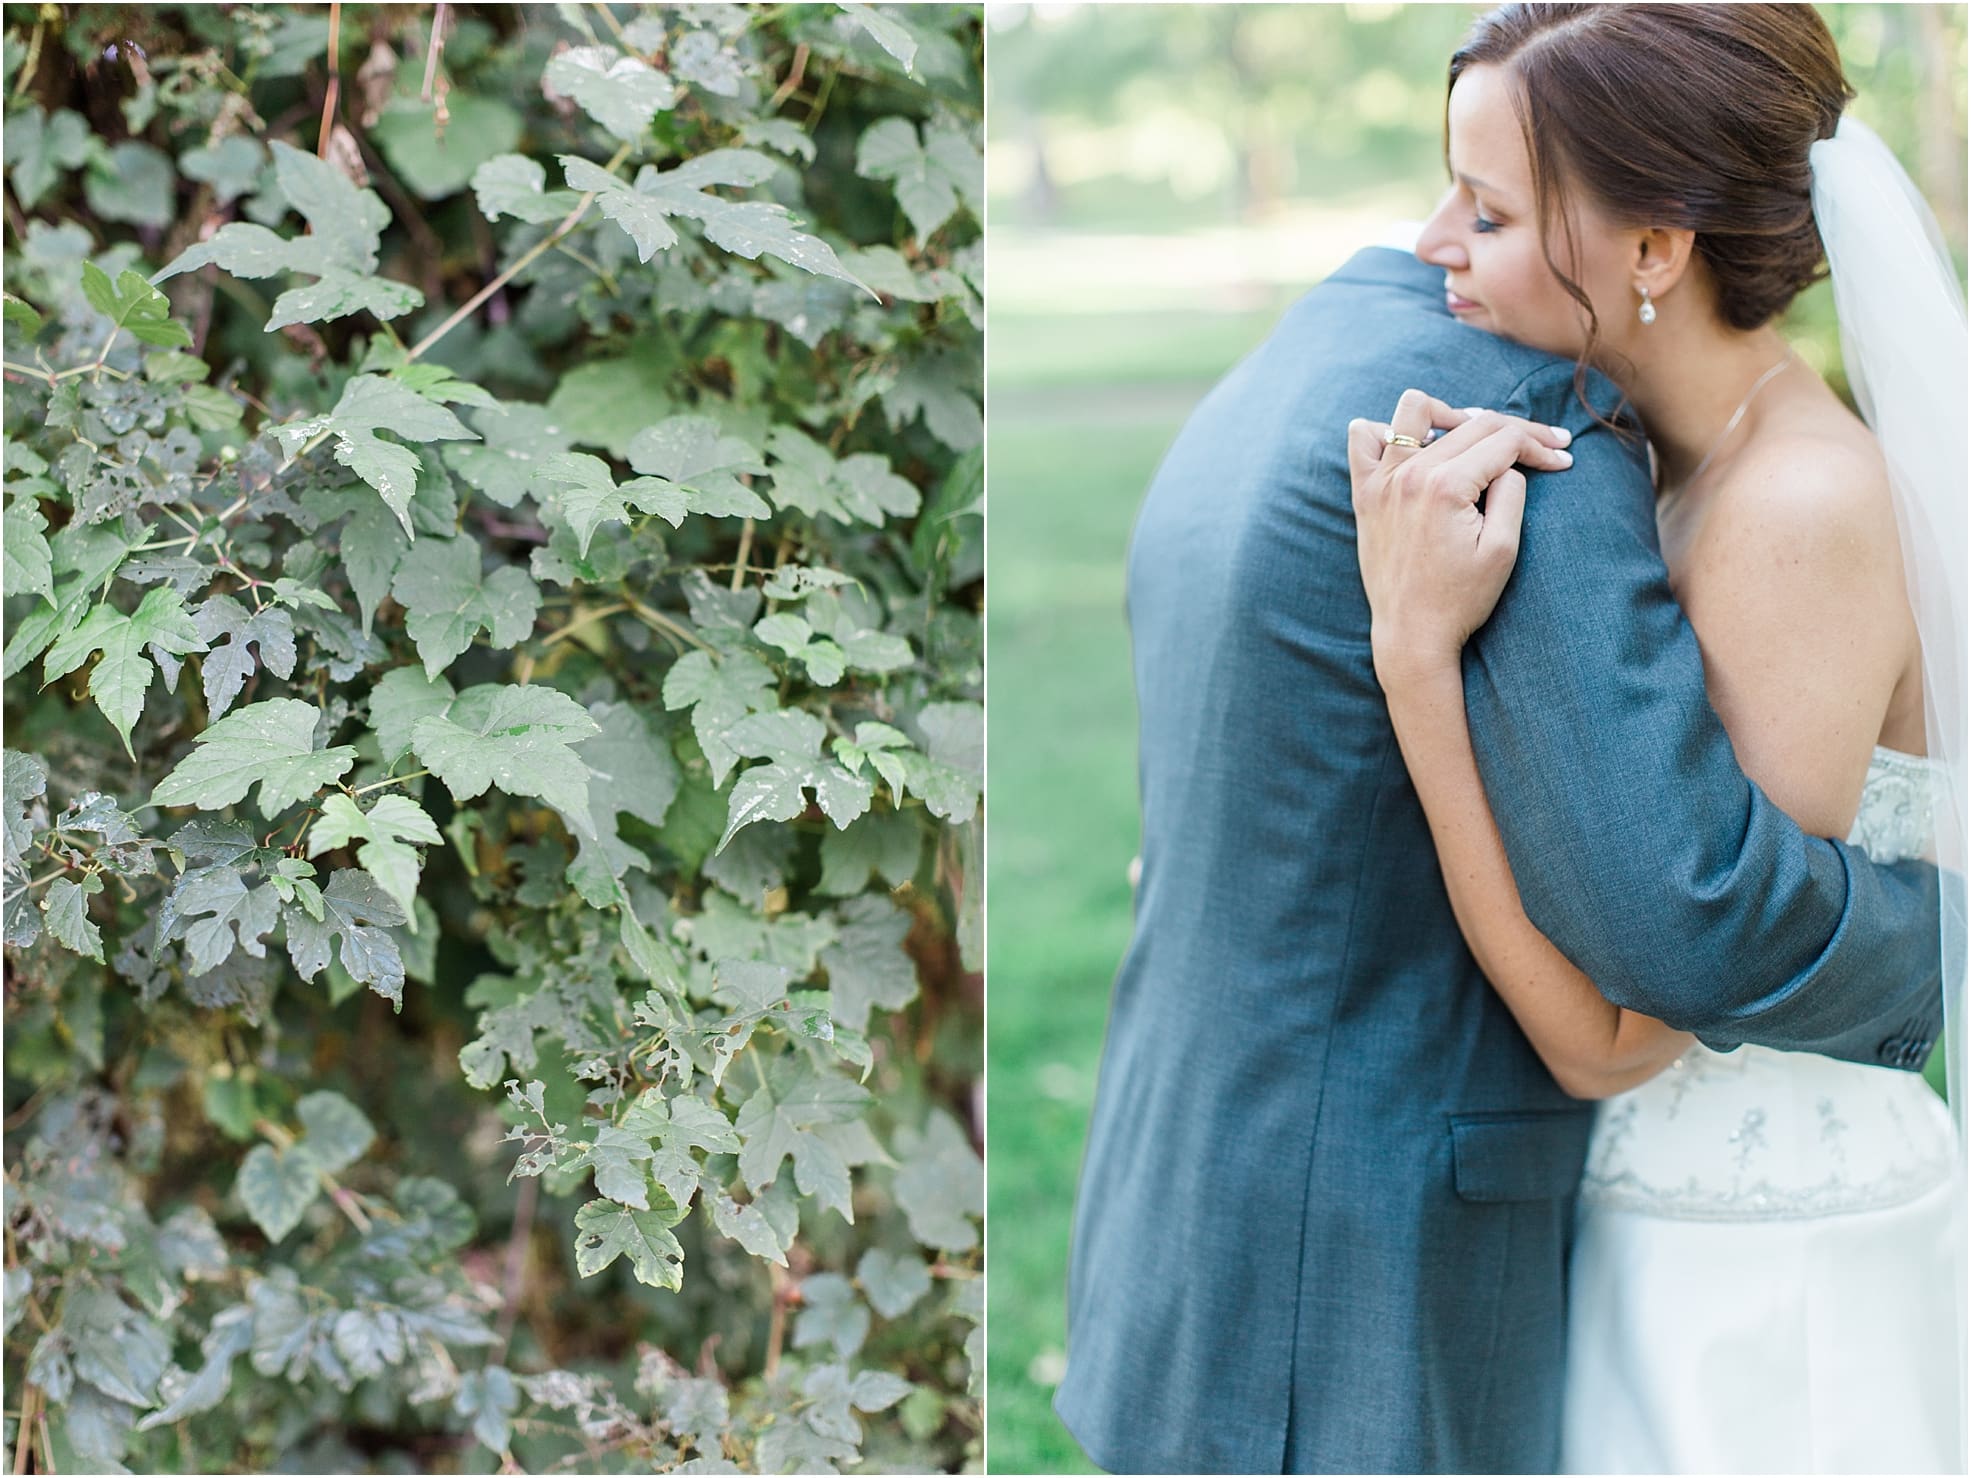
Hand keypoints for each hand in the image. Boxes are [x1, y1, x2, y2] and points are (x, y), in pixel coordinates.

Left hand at [1347, 390, 1573, 688]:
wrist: (1412, 634)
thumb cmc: (1462, 598)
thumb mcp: (1502, 549)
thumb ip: (1511, 493)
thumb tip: (1508, 462)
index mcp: (1447, 485)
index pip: (1505, 439)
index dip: (1540, 446)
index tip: (1563, 460)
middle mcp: (1410, 474)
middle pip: (1473, 423)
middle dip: (1518, 431)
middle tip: (1547, 446)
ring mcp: (1382, 481)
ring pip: (1414, 410)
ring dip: (1451, 413)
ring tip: (1475, 433)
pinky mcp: (1365, 494)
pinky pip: (1361, 439)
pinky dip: (1386, 430)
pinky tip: (1414, 444)